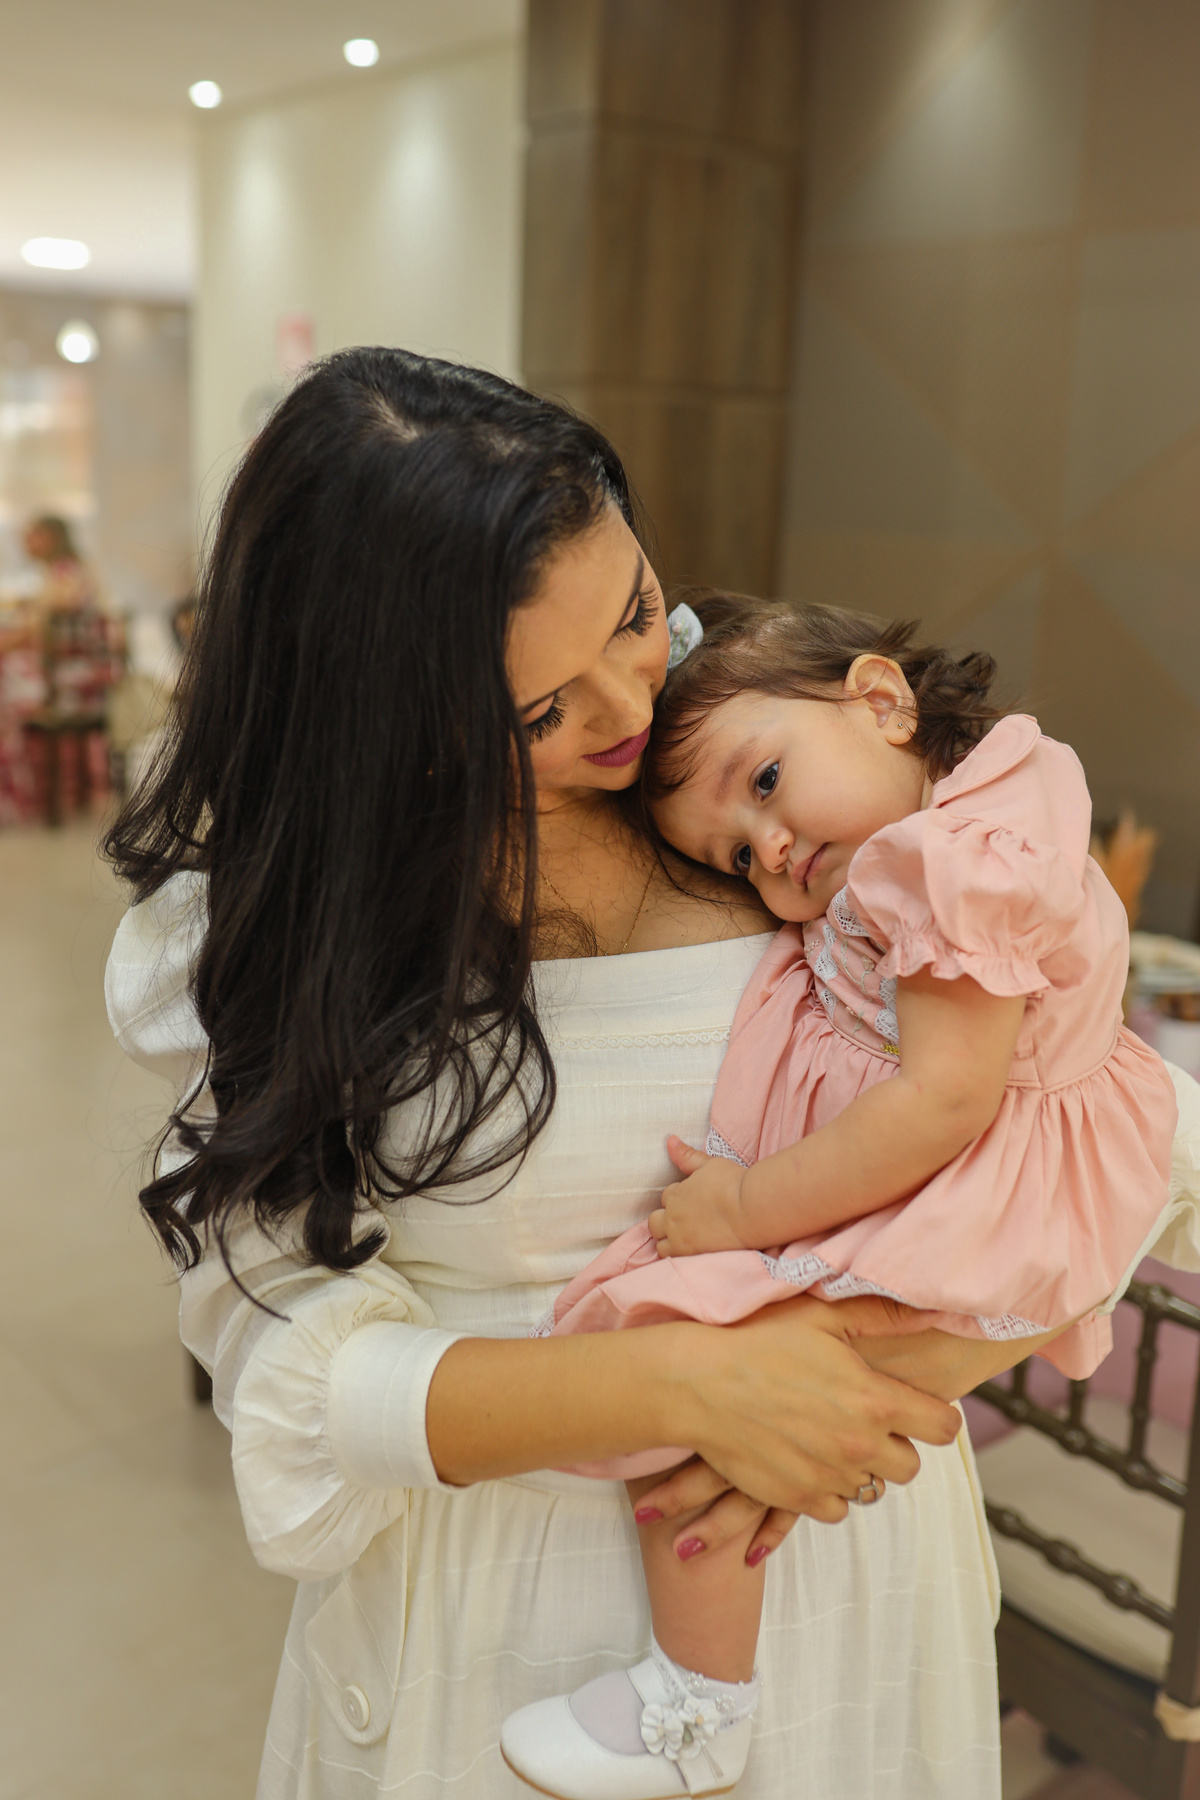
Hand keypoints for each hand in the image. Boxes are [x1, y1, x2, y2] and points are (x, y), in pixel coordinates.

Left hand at [648, 1136, 749, 1256]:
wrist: (751, 1210)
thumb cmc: (734, 1183)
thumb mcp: (710, 1164)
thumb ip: (687, 1156)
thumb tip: (670, 1140)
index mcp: (676, 1194)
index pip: (667, 1198)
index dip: (678, 1200)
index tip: (693, 1203)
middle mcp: (673, 1217)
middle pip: (655, 1222)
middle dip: (666, 1221)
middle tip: (687, 1222)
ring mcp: (679, 1238)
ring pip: (659, 1243)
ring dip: (668, 1240)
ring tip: (686, 1239)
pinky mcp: (689, 1255)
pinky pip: (670, 1258)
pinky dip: (676, 1255)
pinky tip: (690, 1251)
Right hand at [659, 1294, 959, 1524]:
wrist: (699, 1384)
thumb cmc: (758, 1343)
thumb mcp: (821, 1317)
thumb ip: (881, 1315)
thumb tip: (929, 1311)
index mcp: (875, 1399)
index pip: (944, 1428)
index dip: (934, 1417)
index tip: (915, 1408)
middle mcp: (860, 1445)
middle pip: (911, 1466)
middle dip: (895, 1444)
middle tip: (863, 1419)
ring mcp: (830, 1476)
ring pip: (872, 1488)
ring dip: (860, 1467)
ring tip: (830, 1436)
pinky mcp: (799, 1498)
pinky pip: (837, 1508)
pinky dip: (828, 1489)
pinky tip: (808, 1459)